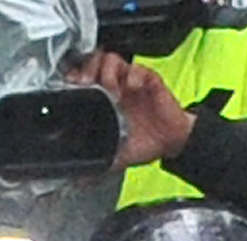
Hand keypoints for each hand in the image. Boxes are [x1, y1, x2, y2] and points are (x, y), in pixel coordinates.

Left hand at [75, 51, 195, 165]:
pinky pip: (138, 68)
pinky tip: (134, 88)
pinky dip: (133, 75)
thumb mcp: (118, 153)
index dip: (75, 77)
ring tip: (113, 89)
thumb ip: (100, 159)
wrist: (174, 143)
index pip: (83, 77)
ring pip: (112, 59)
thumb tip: (82, 175)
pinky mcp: (150, 80)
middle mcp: (116, 86)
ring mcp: (131, 82)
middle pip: (93, 62)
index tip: (72, 85)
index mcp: (104, 99)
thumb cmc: (148, 143)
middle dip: (87, 70)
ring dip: (108, 72)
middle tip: (88, 83)